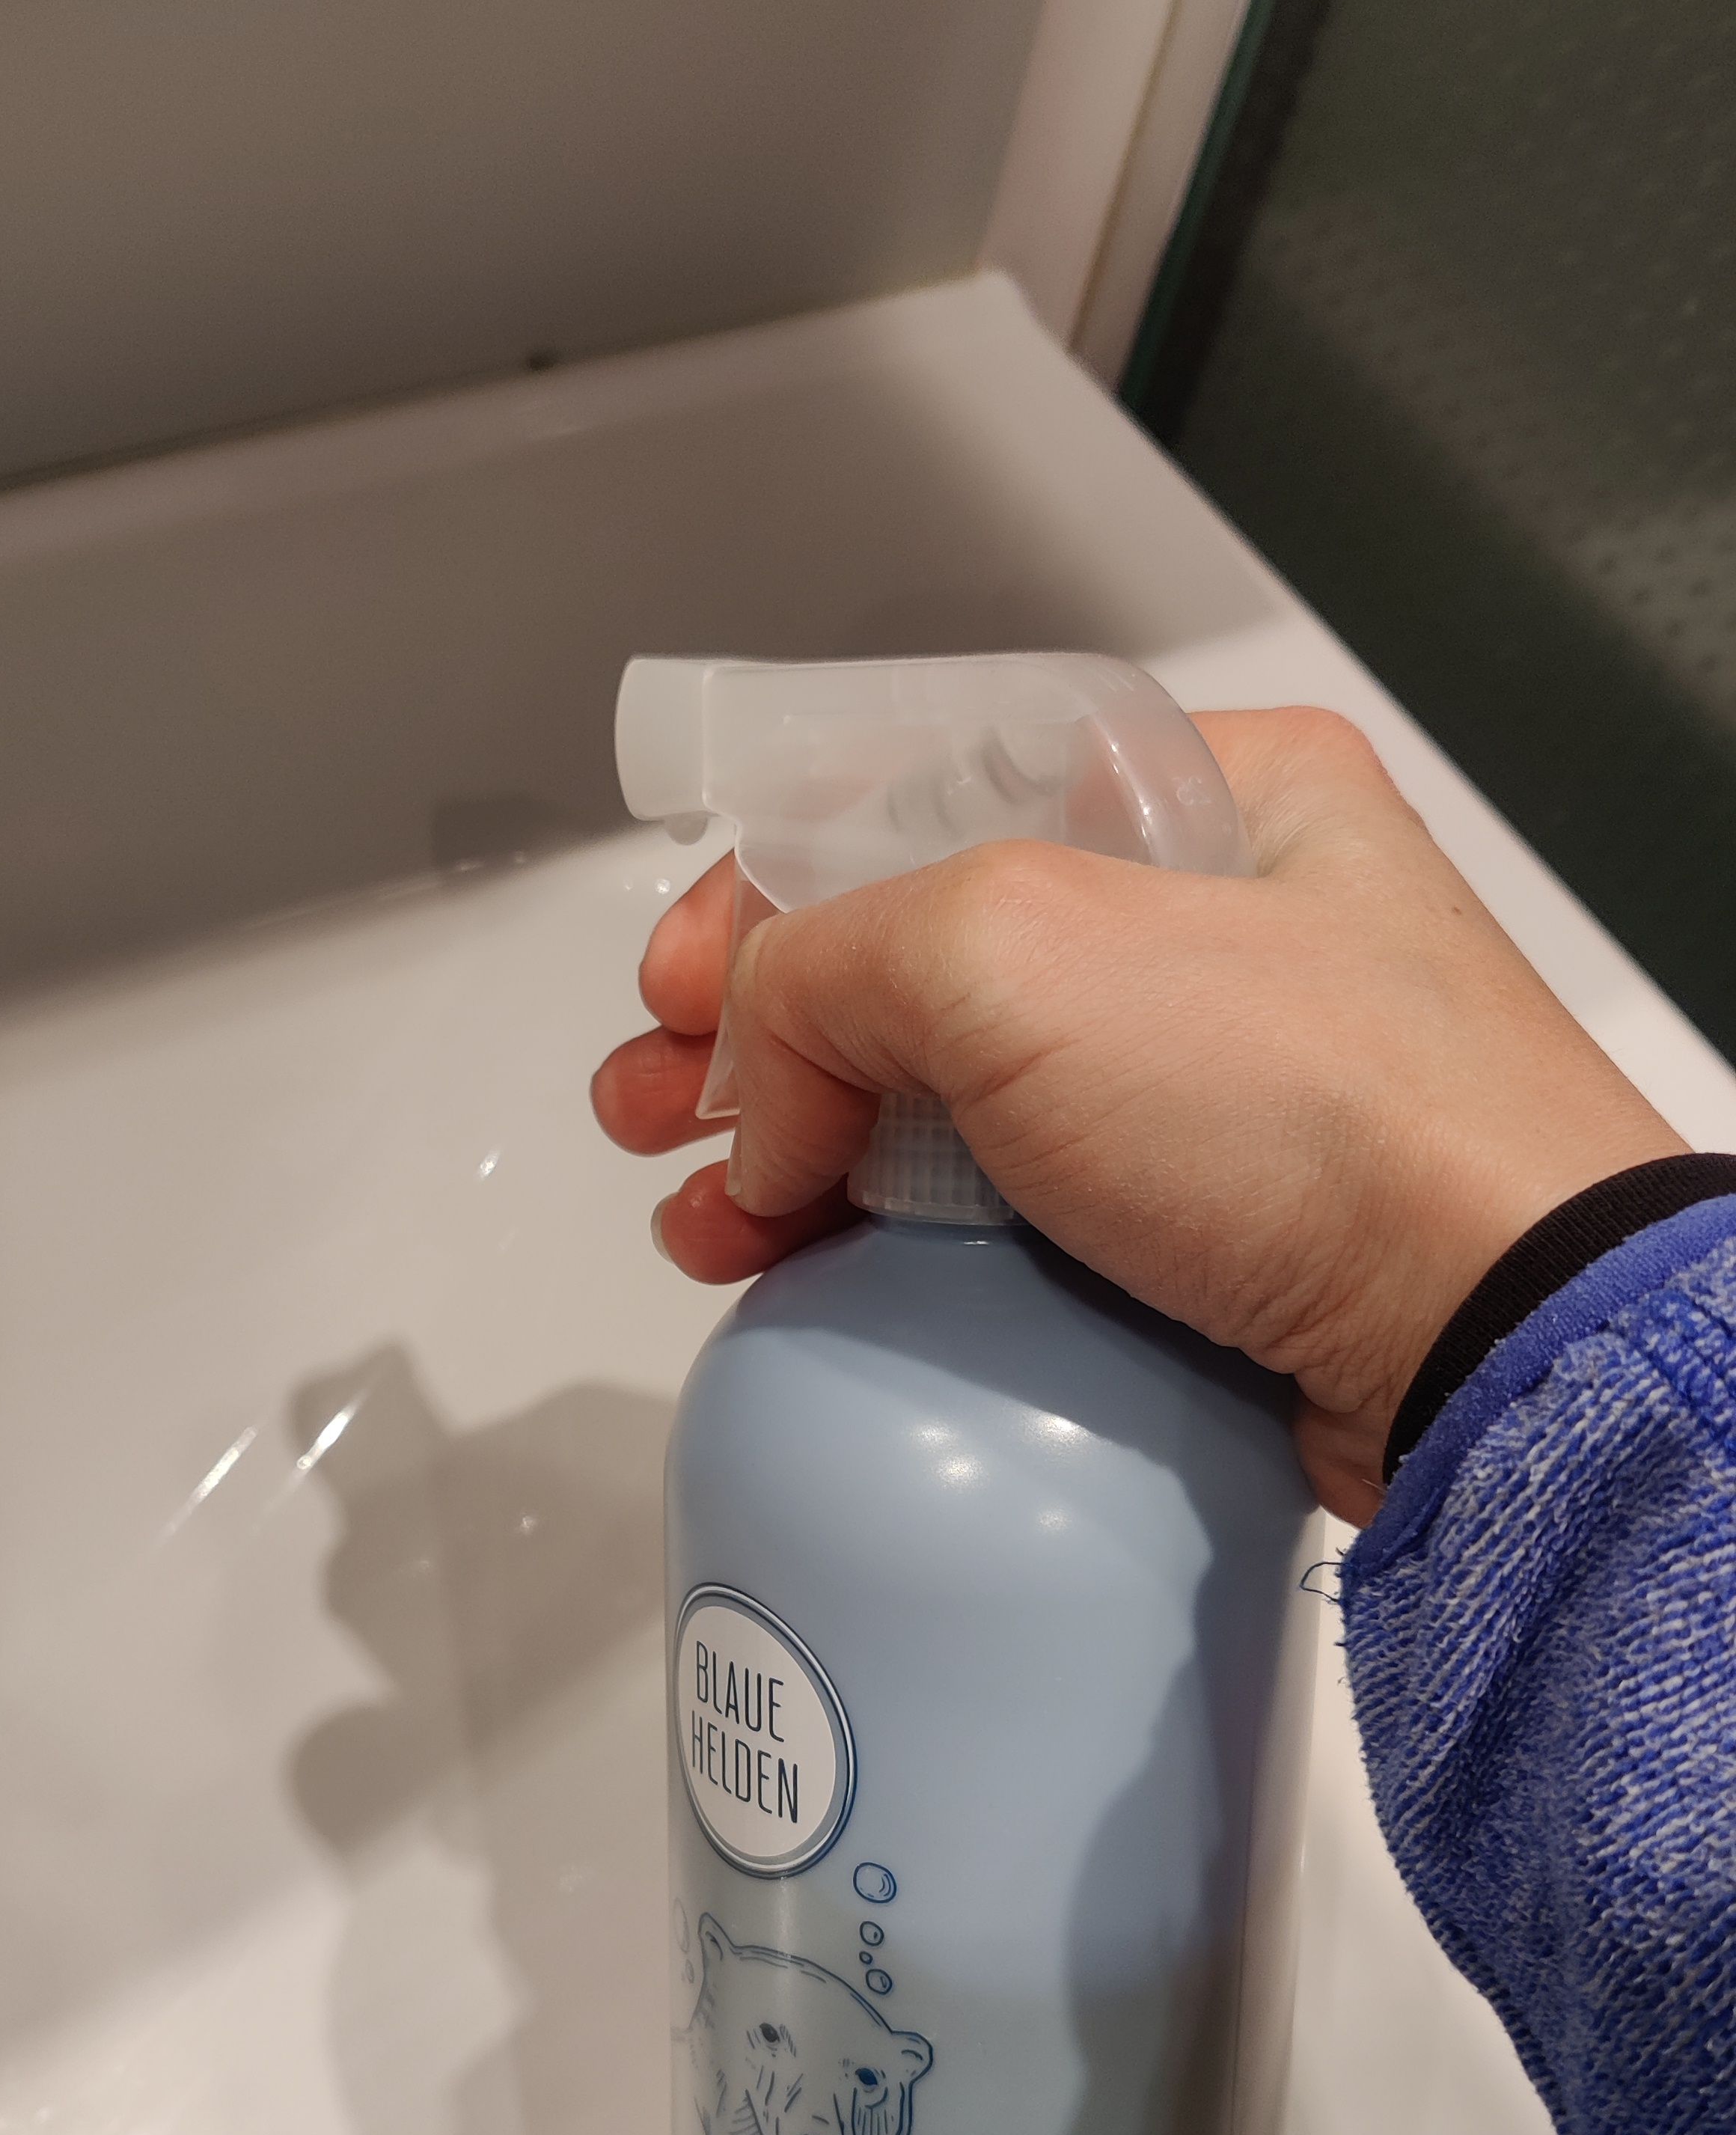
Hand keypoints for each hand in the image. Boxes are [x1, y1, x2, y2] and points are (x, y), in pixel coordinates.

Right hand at [592, 708, 1681, 1524]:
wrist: (1490, 1343)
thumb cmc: (1294, 1106)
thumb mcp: (1013, 948)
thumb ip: (825, 966)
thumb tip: (760, 1096)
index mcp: (1205, 792)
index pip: (925, 797)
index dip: (770, 887)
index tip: (671, 984)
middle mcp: (1212, 928)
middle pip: (914, 960)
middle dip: (753, 1036)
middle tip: (644, 1110)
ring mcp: (1208, 1097)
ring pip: (941, 1102)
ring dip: (790, 1149)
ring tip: (694, 1218)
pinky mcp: (1199, 1239)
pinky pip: (998, 1218)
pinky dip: (875, 1237)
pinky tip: (785, 1264)